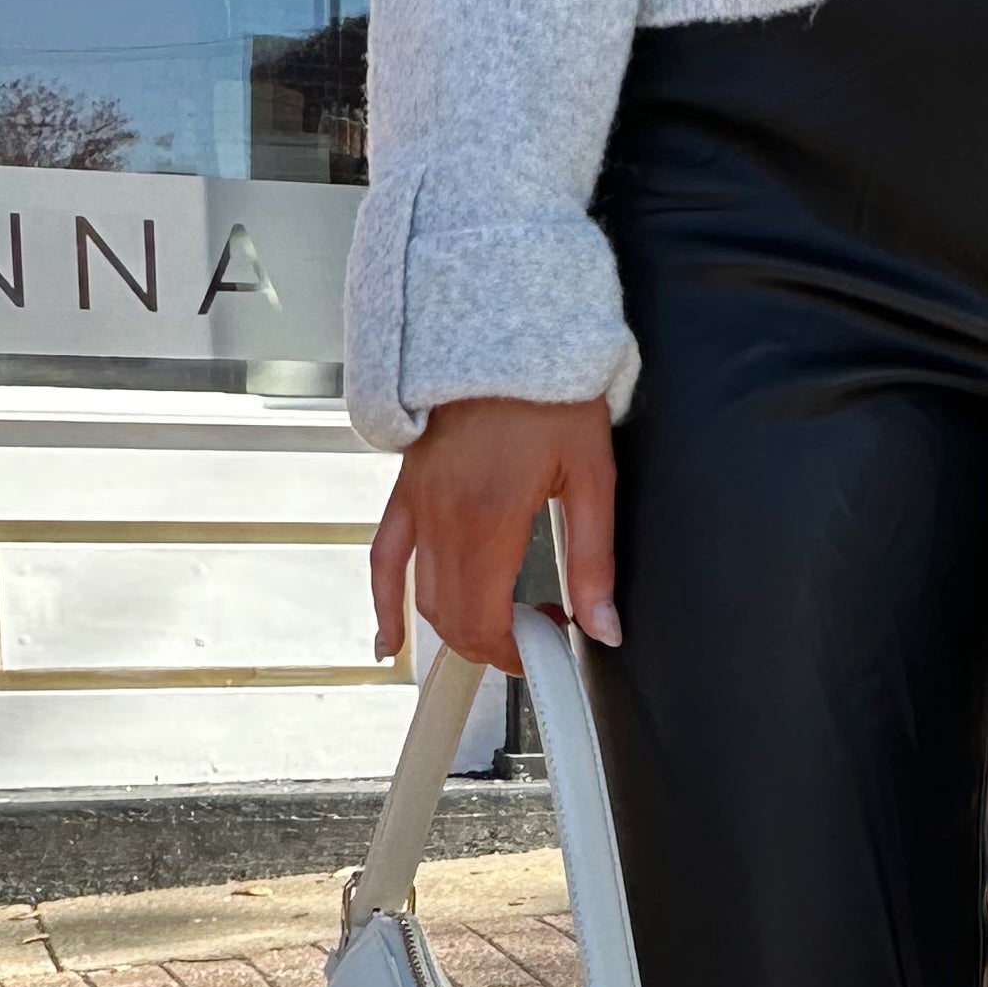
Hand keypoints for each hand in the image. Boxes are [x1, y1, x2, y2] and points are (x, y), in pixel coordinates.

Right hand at [369, 392, 618, 677]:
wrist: (503, 333)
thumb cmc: (550, 395)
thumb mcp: (591, 477)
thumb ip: (594, 560)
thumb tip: (602, 625)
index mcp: (488, 519)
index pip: (485, 621)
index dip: (513, 653)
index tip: (546, 650)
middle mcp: (442, 519)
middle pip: (452, 618)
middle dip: (492, 644)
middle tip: (535, 635)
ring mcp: (417, 506)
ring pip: (421, 597)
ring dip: (456, 629)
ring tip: (499, 628)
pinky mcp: (406, 492)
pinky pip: (384, 558)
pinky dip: (385, 604)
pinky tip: (389, 641)